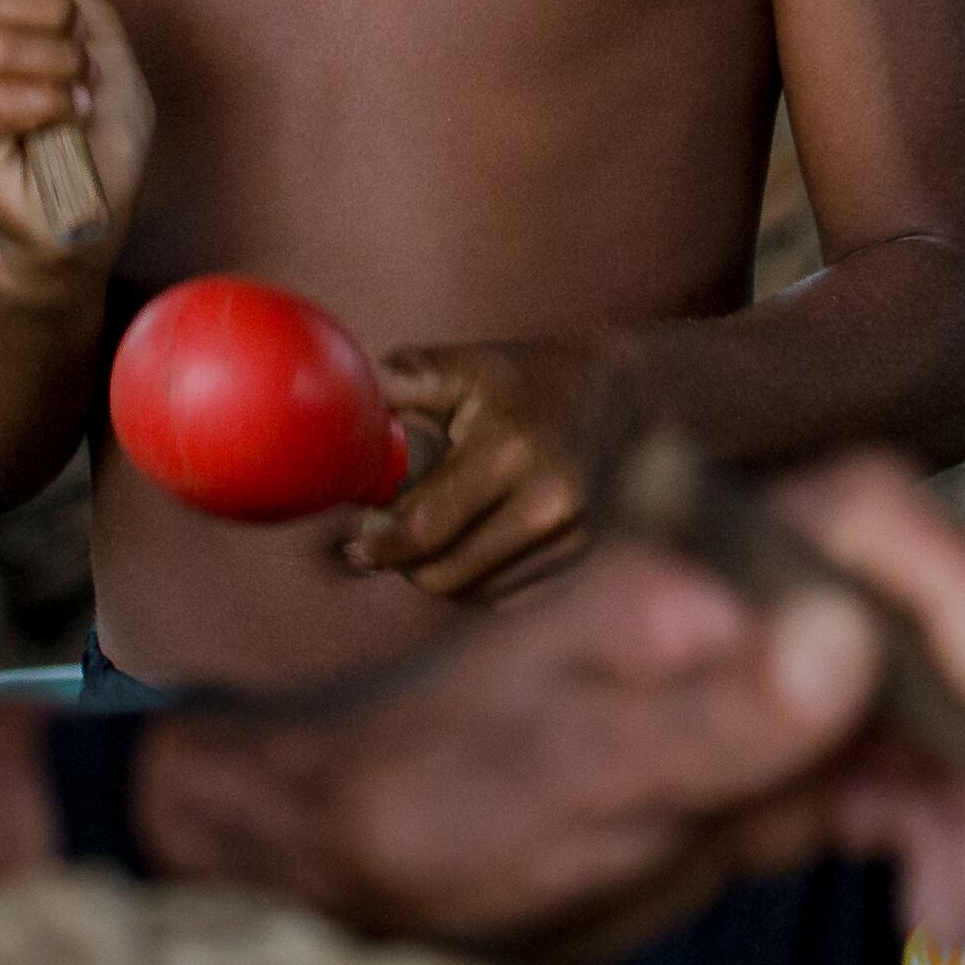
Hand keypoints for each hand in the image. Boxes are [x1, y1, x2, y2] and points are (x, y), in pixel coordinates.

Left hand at [161, 452, 964, 964]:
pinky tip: (962, 916)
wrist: (377, 868)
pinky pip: (910, 796)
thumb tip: (850, 642)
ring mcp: (790, 691)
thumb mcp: (579, 768)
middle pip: (949, 618)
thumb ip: (718, 714)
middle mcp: (771, 607)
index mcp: (717, 562)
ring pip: (948, 722)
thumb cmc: (445, 791)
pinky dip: (953, 850)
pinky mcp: (793, 775)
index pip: (878, 530)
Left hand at [345, 336, 640, 601]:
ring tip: (432, 530)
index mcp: (509, 450)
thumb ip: (405, 380)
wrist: (620, 399)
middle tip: (387, 534)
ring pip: (470, 594)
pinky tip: (473, 540)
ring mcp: (571, 538)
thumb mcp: (467, 366)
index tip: (359, 536)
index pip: (424, 529)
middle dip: (403, 561)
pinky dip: (474, 580)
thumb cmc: (525, 381)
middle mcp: (548, 502)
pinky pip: (502, 598)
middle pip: (443, 574)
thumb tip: (344, 412)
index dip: (379, 544)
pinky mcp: (580, 562)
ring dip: (437, 572)